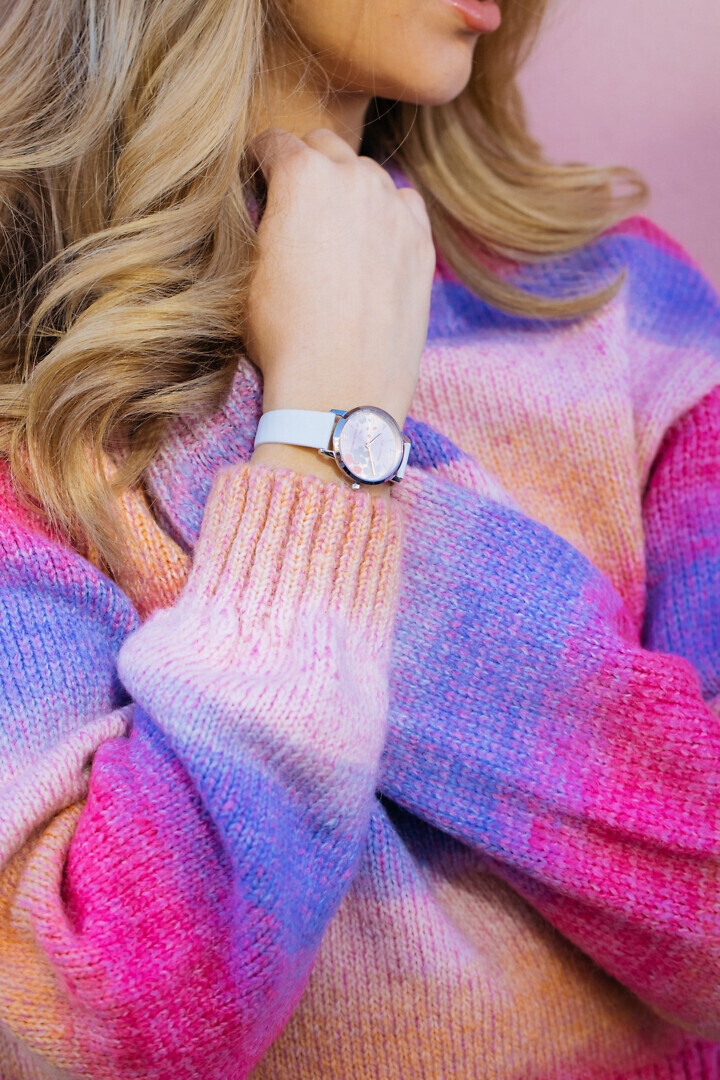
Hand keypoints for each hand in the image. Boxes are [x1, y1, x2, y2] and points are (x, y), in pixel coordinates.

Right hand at [245, 127, 434, 433]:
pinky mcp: (422, 242)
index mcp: (302, 174)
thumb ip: (259, 219)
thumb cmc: (282, 336)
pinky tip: (372, 247)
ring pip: (367, 175)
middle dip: (306, 167)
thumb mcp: (246, 270)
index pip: (273, 142)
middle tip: (295, 206)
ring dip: (349, 191)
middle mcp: (354, 178)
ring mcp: (394, 208)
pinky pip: (403, 206)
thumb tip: (264, 205)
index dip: (258, 164)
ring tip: (336, 232)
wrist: (340, 387)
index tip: (257, 182)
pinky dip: (386, 215)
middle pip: (325, 147)